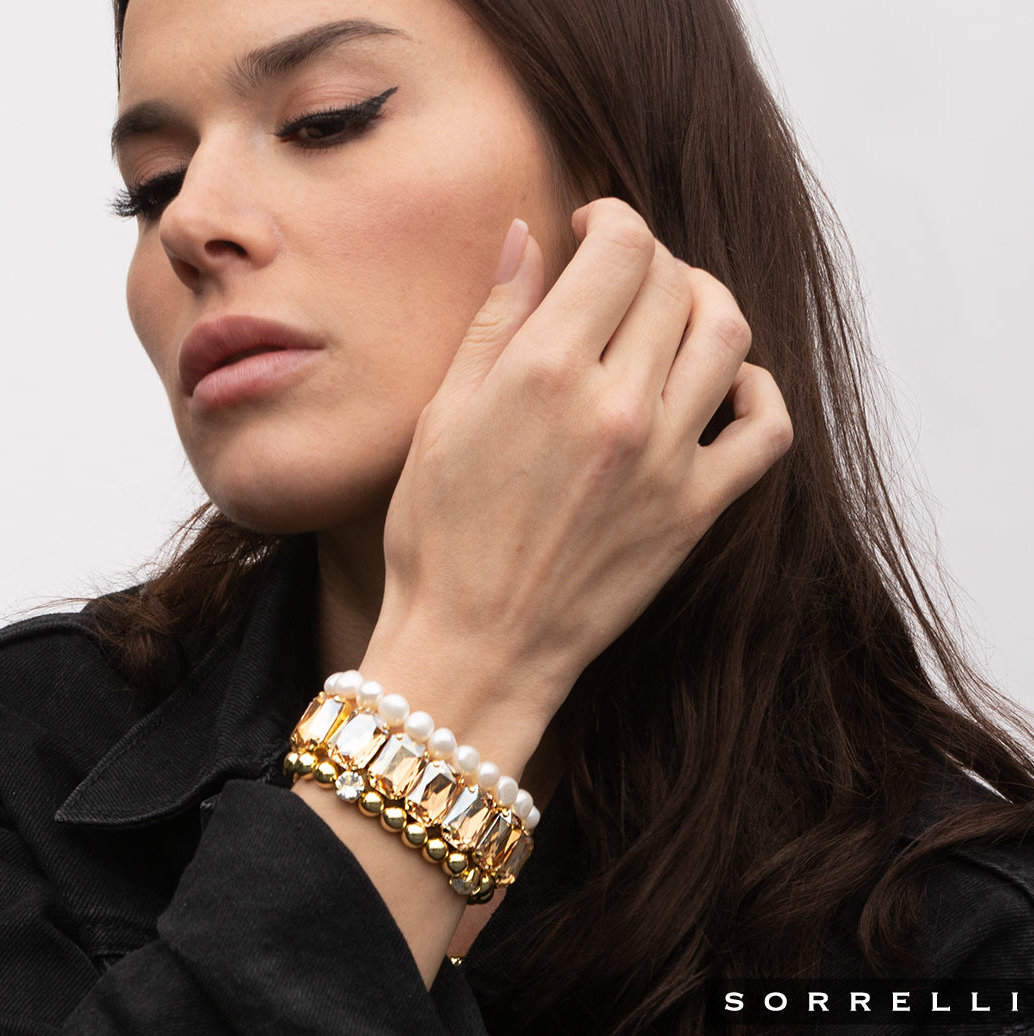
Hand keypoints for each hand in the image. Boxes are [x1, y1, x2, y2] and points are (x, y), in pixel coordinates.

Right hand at [365, 198, 791, 768]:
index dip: (613, 217)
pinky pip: (765, 429)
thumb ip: (495, 319)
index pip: (621, 248)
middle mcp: (616, 406)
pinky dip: (757, 389)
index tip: (592, 226)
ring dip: (706, 303)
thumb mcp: (443, 417)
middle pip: (674, 283)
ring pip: (728, 336)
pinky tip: (725, 384)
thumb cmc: (439, 537)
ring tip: (673, 314)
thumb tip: (527, 237)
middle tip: (621, 277)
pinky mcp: (695, 511)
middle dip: (649, 259)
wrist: (475, 649)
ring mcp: (666, 460)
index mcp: (544, 372)